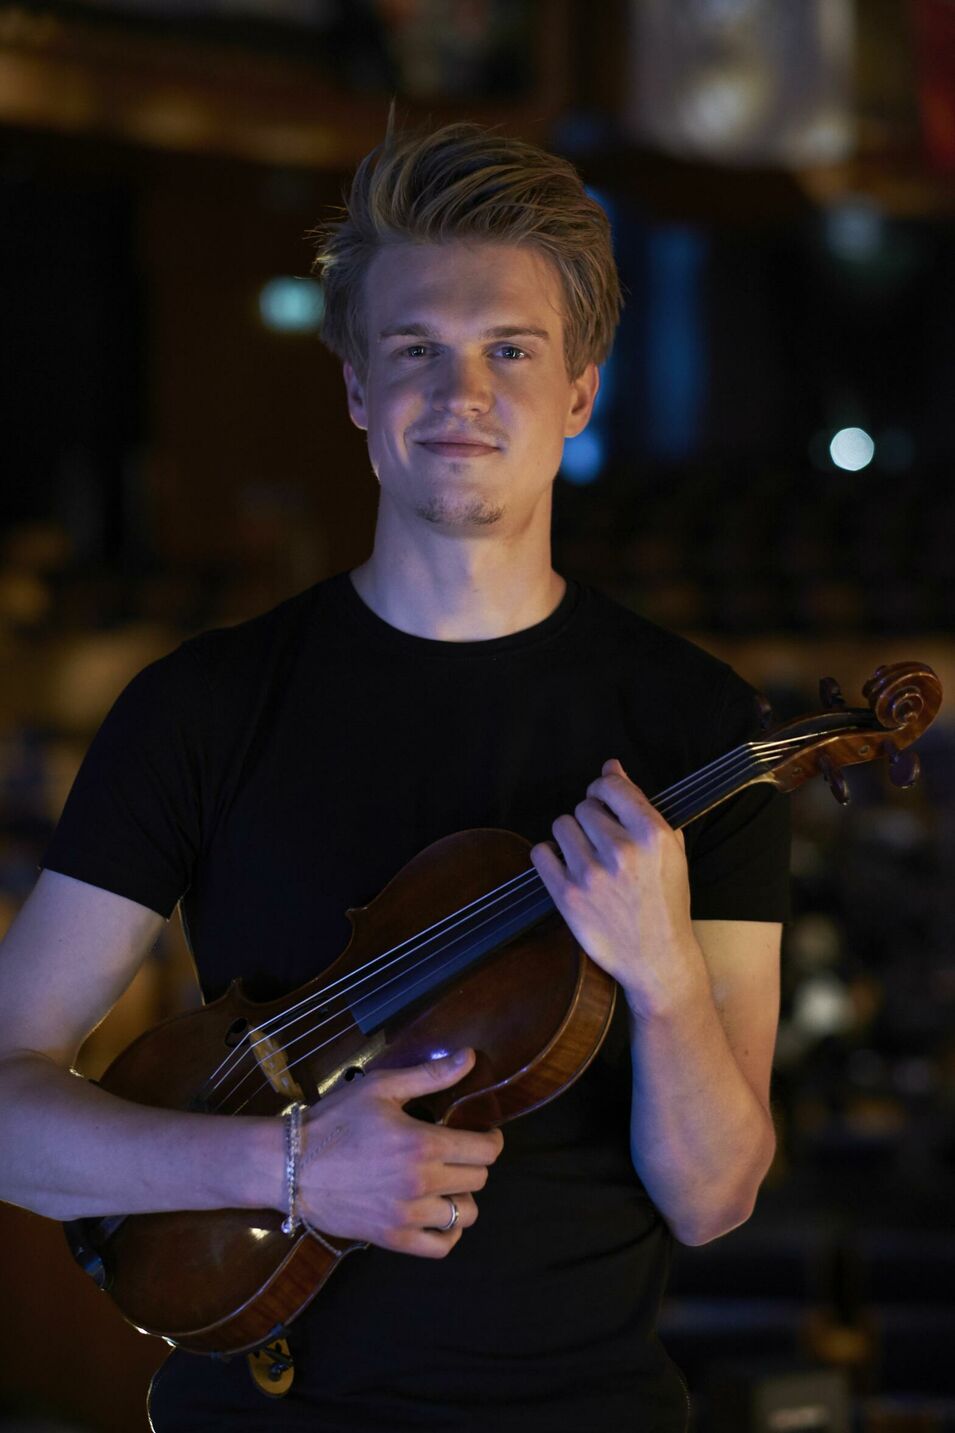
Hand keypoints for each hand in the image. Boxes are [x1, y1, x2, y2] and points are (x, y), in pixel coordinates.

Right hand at [297, 1048, 502, 1256]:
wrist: (291, 1164)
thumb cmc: (336, 1120)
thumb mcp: (382, 1088)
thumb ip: (430, 1075)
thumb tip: (471, 1058)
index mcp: (423, 1144)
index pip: (485, 1151)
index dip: (491, 1139)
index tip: (483, 1134)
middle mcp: (421, 1183)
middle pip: (477, 1180)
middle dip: (474, 1163)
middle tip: (457, 1152)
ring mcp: (407, 1215)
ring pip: (465, 1215)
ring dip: (463, 1197)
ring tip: (446, 1182)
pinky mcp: (392, 1238)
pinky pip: (441, 1247)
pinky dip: (448, 1233)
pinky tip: (439, 1215)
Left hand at [530, 759, 701, 1018]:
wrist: (659, 960)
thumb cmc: (666, 902)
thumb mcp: (670, 850)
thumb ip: (641, 804)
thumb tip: (612, 767)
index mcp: (653, 834)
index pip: (610, 785)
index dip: (603, 788)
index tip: (602, 800)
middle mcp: (622, 850)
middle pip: (584, 806)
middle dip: (590, 818)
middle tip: (600, 840)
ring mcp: (592, 874)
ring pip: (561, 826)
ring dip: (570, 836)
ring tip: (585, 855)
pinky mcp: (568, 897)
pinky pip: (541, 854)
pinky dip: (549, 857)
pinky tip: (565, 868)